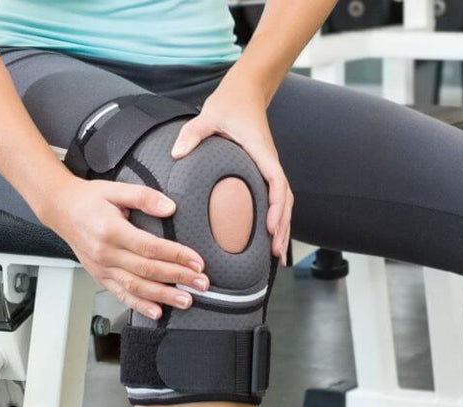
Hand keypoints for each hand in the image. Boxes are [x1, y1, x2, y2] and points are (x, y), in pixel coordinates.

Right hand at [35, 178, 207, 319]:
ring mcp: (102, 268)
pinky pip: (121, 294)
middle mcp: (106, 253)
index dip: (176, 256)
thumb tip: (170, 207)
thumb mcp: (116, 189)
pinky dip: (139, 305)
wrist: (61, 209)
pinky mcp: (99, 276)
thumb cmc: (89, 199)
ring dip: (163, 296)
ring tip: (186, 300)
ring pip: (136, 287)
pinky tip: (157, 312)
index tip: (197, 262)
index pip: (150, 247)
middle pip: (147, 270)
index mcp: (112, 230)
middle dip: (178, 278)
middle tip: (202, 284)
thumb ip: (144, 197)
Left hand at [170, 88, 291, 264]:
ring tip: (276, 257)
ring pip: (284, 202)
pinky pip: (276, 198)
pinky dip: (277, 218)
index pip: (276, 183)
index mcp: (261, 153)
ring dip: (282, 228)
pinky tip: (270, 238)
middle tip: (275, 255)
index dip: (277, 207)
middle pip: (286, 200)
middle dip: (282, 227)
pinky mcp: (264, 171)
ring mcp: (269, 168)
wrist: (244, 93)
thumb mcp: (207, 116)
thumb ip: (192, 133)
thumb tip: (176, 152)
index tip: (271, 228)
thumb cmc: (228, 105)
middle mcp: (270, 163)